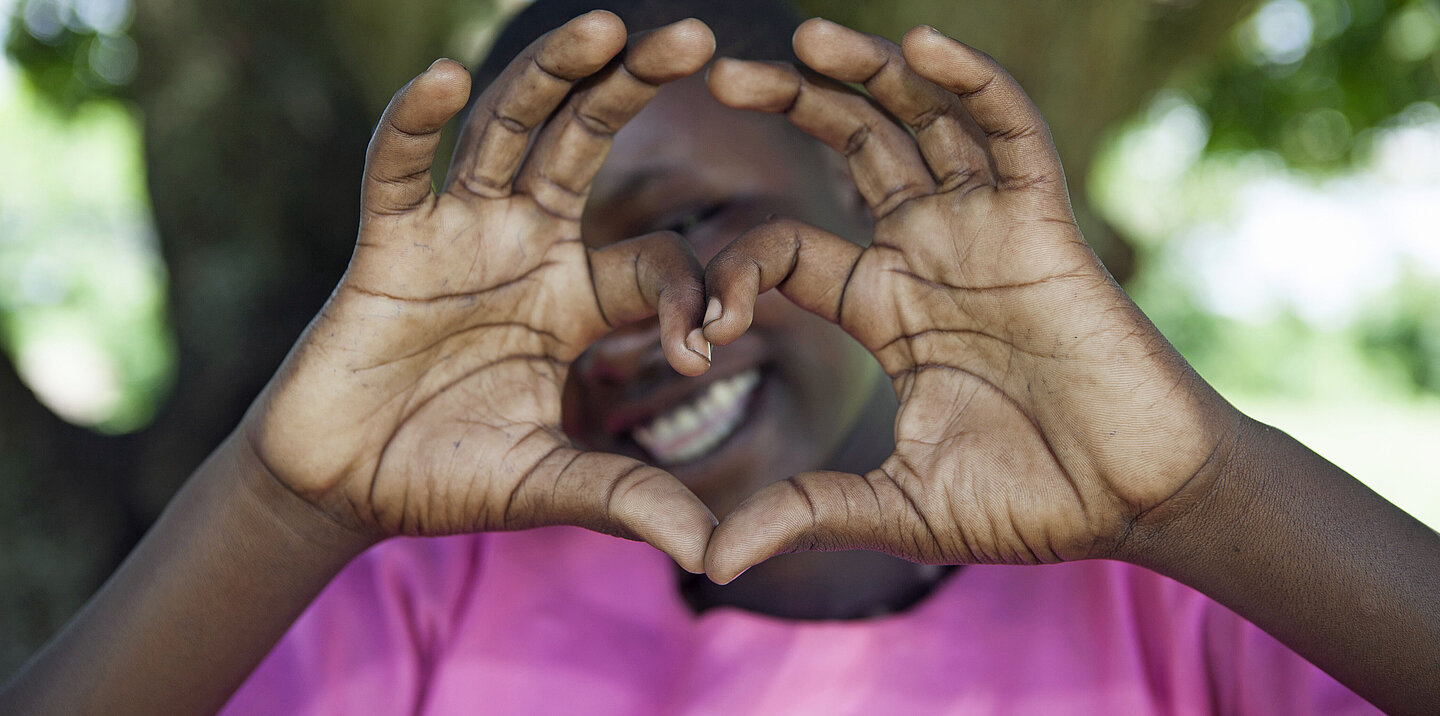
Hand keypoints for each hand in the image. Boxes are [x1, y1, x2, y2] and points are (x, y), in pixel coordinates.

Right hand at [242, 12, 718, 571]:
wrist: (344, 489)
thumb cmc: (449, 477)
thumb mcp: (551, 485)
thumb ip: (630, 500)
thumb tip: (721, 554)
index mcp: (574, 297)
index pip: (653, 258)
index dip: (689, 292)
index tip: (702, 348)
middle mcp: (522, 246)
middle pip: (585, 144)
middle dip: (634, 89)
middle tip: (698, 35)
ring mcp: (455, 235)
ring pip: (508, 132)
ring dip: (553, 76)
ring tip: (609, 24)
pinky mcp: (387, 245)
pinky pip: (399, 171)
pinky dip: (415, 126)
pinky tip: (446, 79)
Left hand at [701, 19, 1240, 580]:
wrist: (1138, 502)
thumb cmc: (1031, 501)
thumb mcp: (899, 505)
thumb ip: (806, 515)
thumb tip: (707, 561)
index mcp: (885, 307)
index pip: (789, 249)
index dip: (736, 272)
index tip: (701, 327)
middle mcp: (929, 253)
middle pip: (851, 151)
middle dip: (791, 107)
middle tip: (719, 74)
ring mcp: (987, 232)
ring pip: (922, 124)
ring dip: (869, 75)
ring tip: (804, 40)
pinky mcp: (1046, 225)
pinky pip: (1010, 134)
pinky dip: (971, 85)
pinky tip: (922, 46)